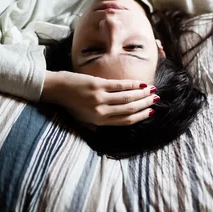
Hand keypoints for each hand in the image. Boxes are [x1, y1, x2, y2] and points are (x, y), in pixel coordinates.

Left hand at [41, 70, 158, 128]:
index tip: (150, 111)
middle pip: (129, 109)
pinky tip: (141, 83)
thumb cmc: (69, 104)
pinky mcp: (98, 85)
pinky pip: (119, 86)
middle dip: (145, 104)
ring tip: (152, 90)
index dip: (140, 116)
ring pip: (127, 98)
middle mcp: (101, 111)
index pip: (125, 121)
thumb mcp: (82, 120)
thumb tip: (108, 128)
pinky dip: (132, 85)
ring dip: (142, 94)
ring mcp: (100, 98)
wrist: (56, 89)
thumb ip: (95, 125)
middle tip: (155, 99)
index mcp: (99, 121)